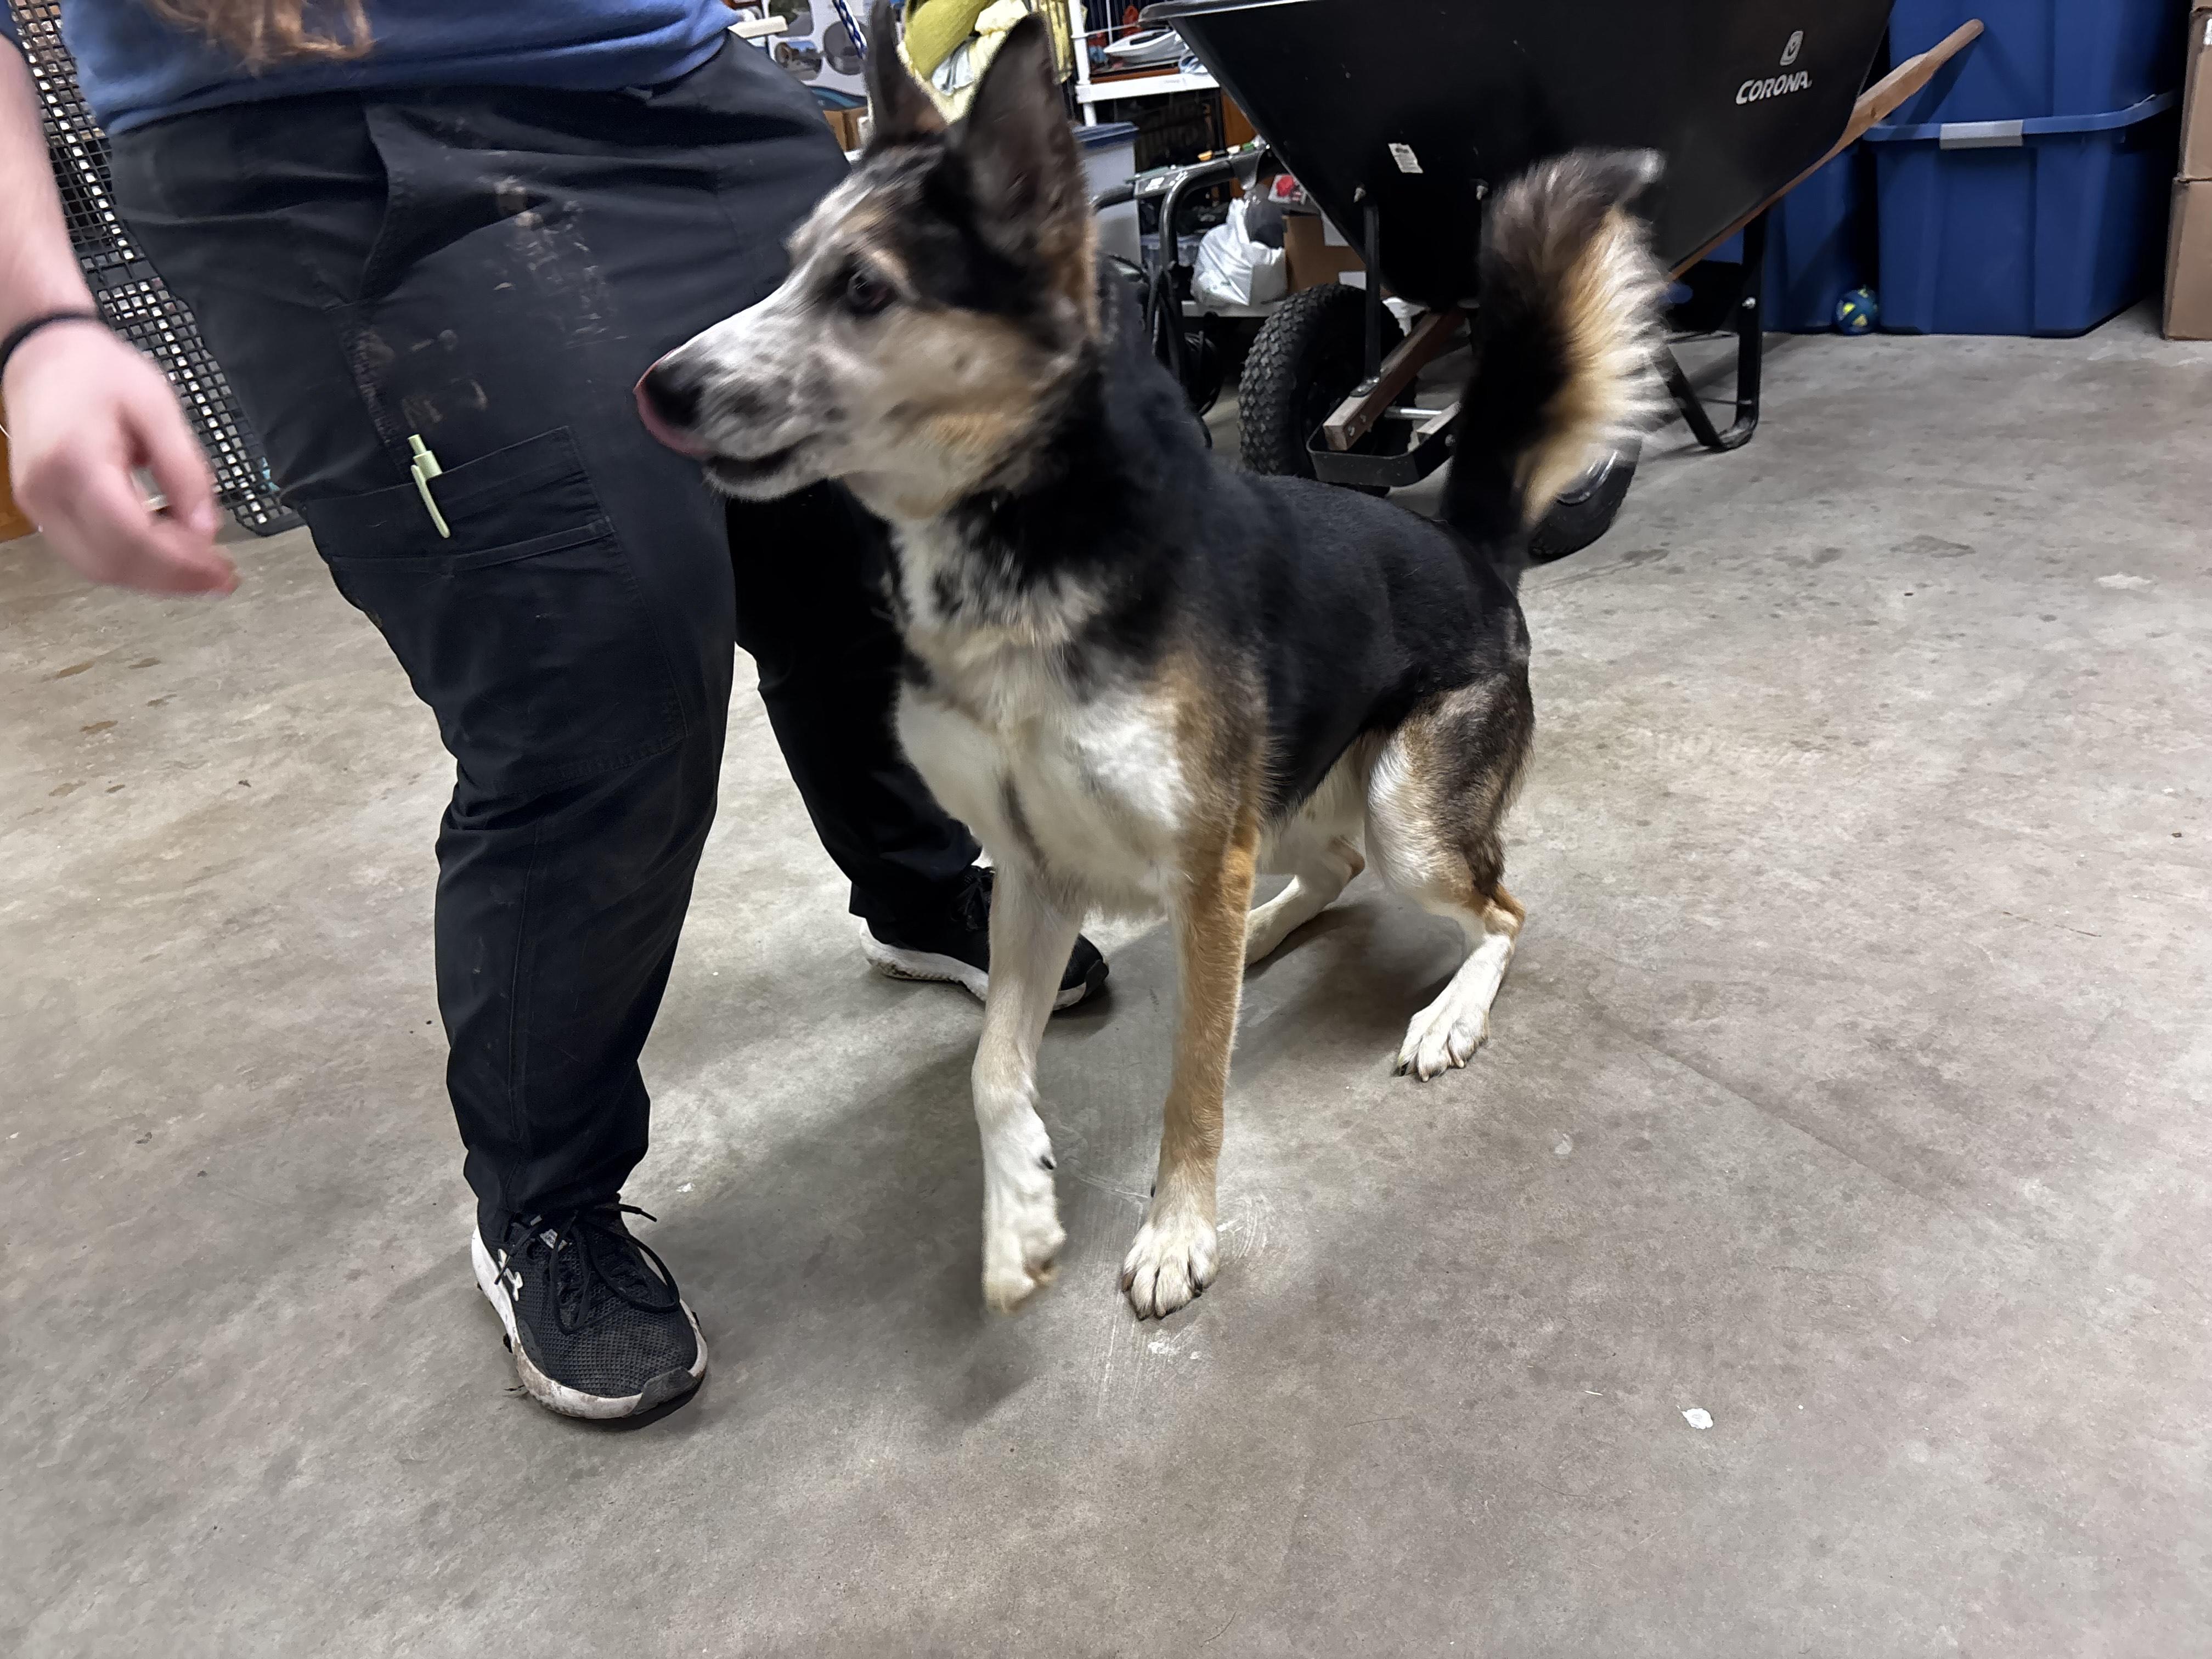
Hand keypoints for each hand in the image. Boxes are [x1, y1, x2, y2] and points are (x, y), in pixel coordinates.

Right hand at [5, 321, 235, 594]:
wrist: (43, 355)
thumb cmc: (95, 371)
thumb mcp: (158, 408)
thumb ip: (186, 471)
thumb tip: (207, 528)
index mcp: (76, 460)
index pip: (131, 536)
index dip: (182, 563)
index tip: (223, 571)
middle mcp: (48, 490)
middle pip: (114, 562)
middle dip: (174, 579)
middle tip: (220, 577)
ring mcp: (40, 504)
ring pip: (99, 568)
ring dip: (155, 578)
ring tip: (201, 567)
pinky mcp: (44, 509)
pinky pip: (89, 553)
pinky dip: (133, 562)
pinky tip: (168, 550)